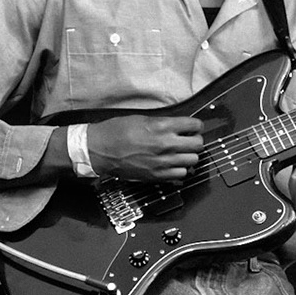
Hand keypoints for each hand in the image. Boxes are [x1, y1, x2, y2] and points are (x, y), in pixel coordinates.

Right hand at [89, 114, 204, 180]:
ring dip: (189, 156)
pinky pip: (181, 174)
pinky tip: (173, 164)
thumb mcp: (141, 119)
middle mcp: (165, 145)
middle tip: (189, 140)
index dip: (196, 126)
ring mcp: (162, 162)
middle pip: (198, 144)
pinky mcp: (157, 175)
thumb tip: (180, 127)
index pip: (195, 125)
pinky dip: (180, 169)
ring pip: (193, 160)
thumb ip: (164, 123)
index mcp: (161, 127)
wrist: (97, 150)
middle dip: (195, 140)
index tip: (194, 127)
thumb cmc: (114, 132)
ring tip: (181, 153)